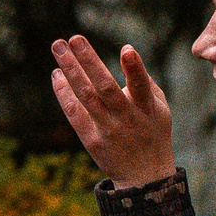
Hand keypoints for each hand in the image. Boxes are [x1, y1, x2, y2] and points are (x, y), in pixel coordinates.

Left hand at [51, 35, 175, 187]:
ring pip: (85, 97)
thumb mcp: (159, 108)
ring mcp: (108, 130)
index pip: (141, 87)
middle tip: (74, 38)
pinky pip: (74, 113)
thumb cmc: (152, 132)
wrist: (144, 177)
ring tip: (58, 46)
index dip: (135, 69)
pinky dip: (64, 93)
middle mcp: (127, 119)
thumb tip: (128, 53)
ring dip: (70, 70)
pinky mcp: (92, 141)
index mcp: (147, 108)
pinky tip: (57, 74)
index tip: (126, 50)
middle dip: (89, 61)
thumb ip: (144, 82)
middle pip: (105, 88)